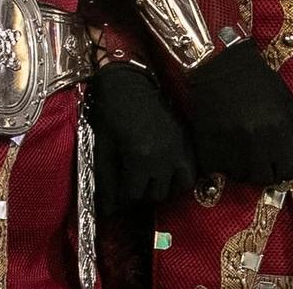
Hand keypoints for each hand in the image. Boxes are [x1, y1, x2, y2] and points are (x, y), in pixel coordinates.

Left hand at [90, 63, 196, 209]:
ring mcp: (180, 149)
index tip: (117, 186)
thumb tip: (106, 212)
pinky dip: (179, 177)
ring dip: (161, 186)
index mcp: (141, 158)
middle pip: (155, 195)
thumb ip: (106, 180)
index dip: (121, 194)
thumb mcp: (102, 146)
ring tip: (148, 176)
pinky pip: (190, 173)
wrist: (128, 81)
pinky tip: (166, 171)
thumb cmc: (110, 112)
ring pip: (175, 188)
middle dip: (140, 191)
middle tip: (131, 178)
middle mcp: (165, 157)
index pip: (132, 195)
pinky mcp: (187, 141)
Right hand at [184, 40, 292, 186]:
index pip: (289, 171)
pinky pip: (218, 170)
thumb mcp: (286, 103)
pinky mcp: (207, 143)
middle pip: (265, 178)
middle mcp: (254, 137)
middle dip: (265, 170)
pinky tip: (224, 148)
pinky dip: (222, 165)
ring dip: (243, 169)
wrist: (218, 62)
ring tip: (241, 150)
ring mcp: (228, 142)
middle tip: (260, 156)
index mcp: (277, 128)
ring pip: (241, 176)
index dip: (285, 167)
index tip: (279, 159)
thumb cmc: (258, 80)